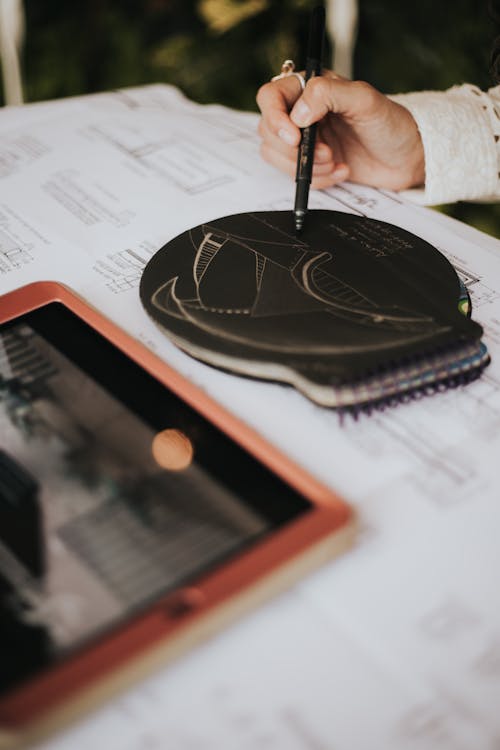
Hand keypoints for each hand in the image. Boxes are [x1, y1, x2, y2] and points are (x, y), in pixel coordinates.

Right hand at [256, 71, 424, 191]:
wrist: (406, 158)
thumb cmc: (390, 123)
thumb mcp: (364, 100)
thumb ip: (328, 95)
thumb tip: (297, 113)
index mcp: (311, 87)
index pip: (271, 96)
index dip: (275, 118)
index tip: (294, 137)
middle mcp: (302, 111)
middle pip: (268, 130)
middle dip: (296, 149)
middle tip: (327, 153)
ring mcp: (304, 139)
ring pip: (275, 155)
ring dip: (306, 166)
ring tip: (335, 162)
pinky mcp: (309, 163)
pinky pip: (293, 175)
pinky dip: (317, 179)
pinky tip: (341, 170)